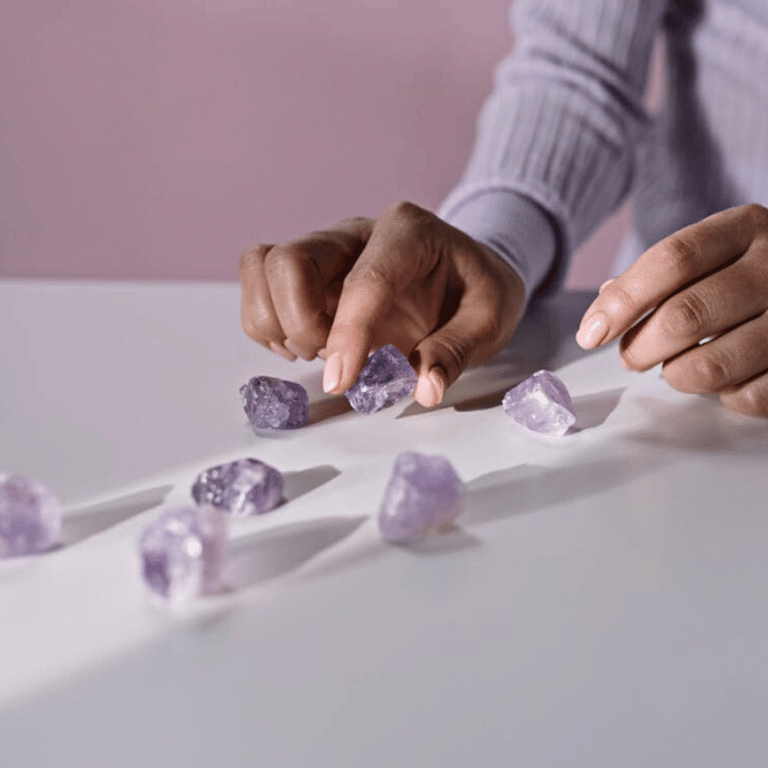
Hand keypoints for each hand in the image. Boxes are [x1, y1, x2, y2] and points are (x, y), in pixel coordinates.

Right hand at [240, 201, 525, 406]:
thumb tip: (424, 389)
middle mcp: (356, 234)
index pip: (365, 281)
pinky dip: (267, 322)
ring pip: (262, 265)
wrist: (466, 270)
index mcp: (408, 233)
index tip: (342, 383)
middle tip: (333, 359)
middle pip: (289, 260)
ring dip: (275, 321)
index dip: (348, 335)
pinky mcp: (309, 273)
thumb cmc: (477, 291)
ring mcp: (327, 251)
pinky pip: (260, 283)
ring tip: (315, 350)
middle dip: (298, 322)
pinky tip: (306, 345)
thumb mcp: (490, 319)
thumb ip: (456, 351)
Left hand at [576, 204, 767, 416]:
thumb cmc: (747, 272)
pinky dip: (721, 395)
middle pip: (684, 316)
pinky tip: (723, 378)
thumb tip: (604, 308)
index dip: (623, 301)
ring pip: (710, 365)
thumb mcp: (711, 253)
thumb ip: (658, 275)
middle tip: (629, 357)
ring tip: (674, 366)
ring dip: (675, 375)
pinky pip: (746, 396)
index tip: (591, 333)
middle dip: (639, 347)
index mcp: (744, 229)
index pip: (672, 260)